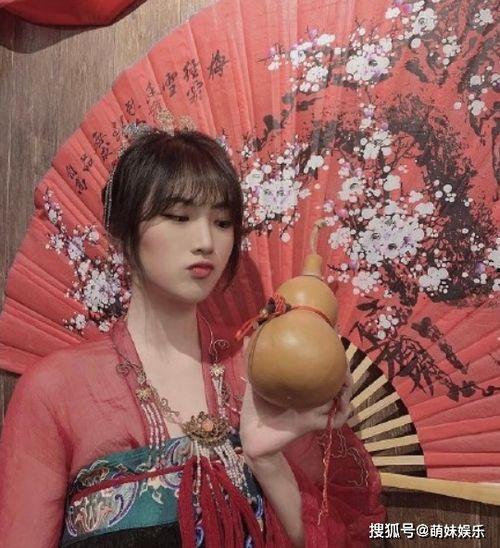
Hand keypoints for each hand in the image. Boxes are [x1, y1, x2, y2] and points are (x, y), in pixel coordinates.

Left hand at [239, 337, 353, 460]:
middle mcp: (311, 397)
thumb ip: (253, 360)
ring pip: (340, 400)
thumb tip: (246, 336)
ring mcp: (314, 411)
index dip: (332, 359)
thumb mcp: (255, 381)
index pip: (322, 370)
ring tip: (345, 384)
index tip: (334, 346)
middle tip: (342, 367)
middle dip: (344, 374)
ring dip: (347, 392)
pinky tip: (341, 406)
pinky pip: (335, 421)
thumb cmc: (255, 408)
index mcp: (300, 386)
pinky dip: (342, 414)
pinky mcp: (313, 424)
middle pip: (337, 383)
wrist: (252, 435)